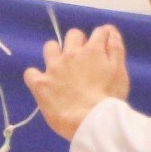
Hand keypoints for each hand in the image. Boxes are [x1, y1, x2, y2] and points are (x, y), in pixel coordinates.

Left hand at [25, 25, 132, 140]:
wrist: (91, 120)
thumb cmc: (110, 99)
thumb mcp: (120, 72)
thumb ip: (116, 49)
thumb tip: (110, 31)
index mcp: (92, 50)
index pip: (99, 32)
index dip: (102, 38)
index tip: (101, 48)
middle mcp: (71, 54)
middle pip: (73, 35)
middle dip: (79, 43)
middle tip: (82, 60)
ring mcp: (53, 68)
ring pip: (50, 47)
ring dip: (55, 53)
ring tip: (60, 68)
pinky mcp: (40, 83)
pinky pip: (30, 73)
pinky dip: (35, 76)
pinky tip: (42, 83)